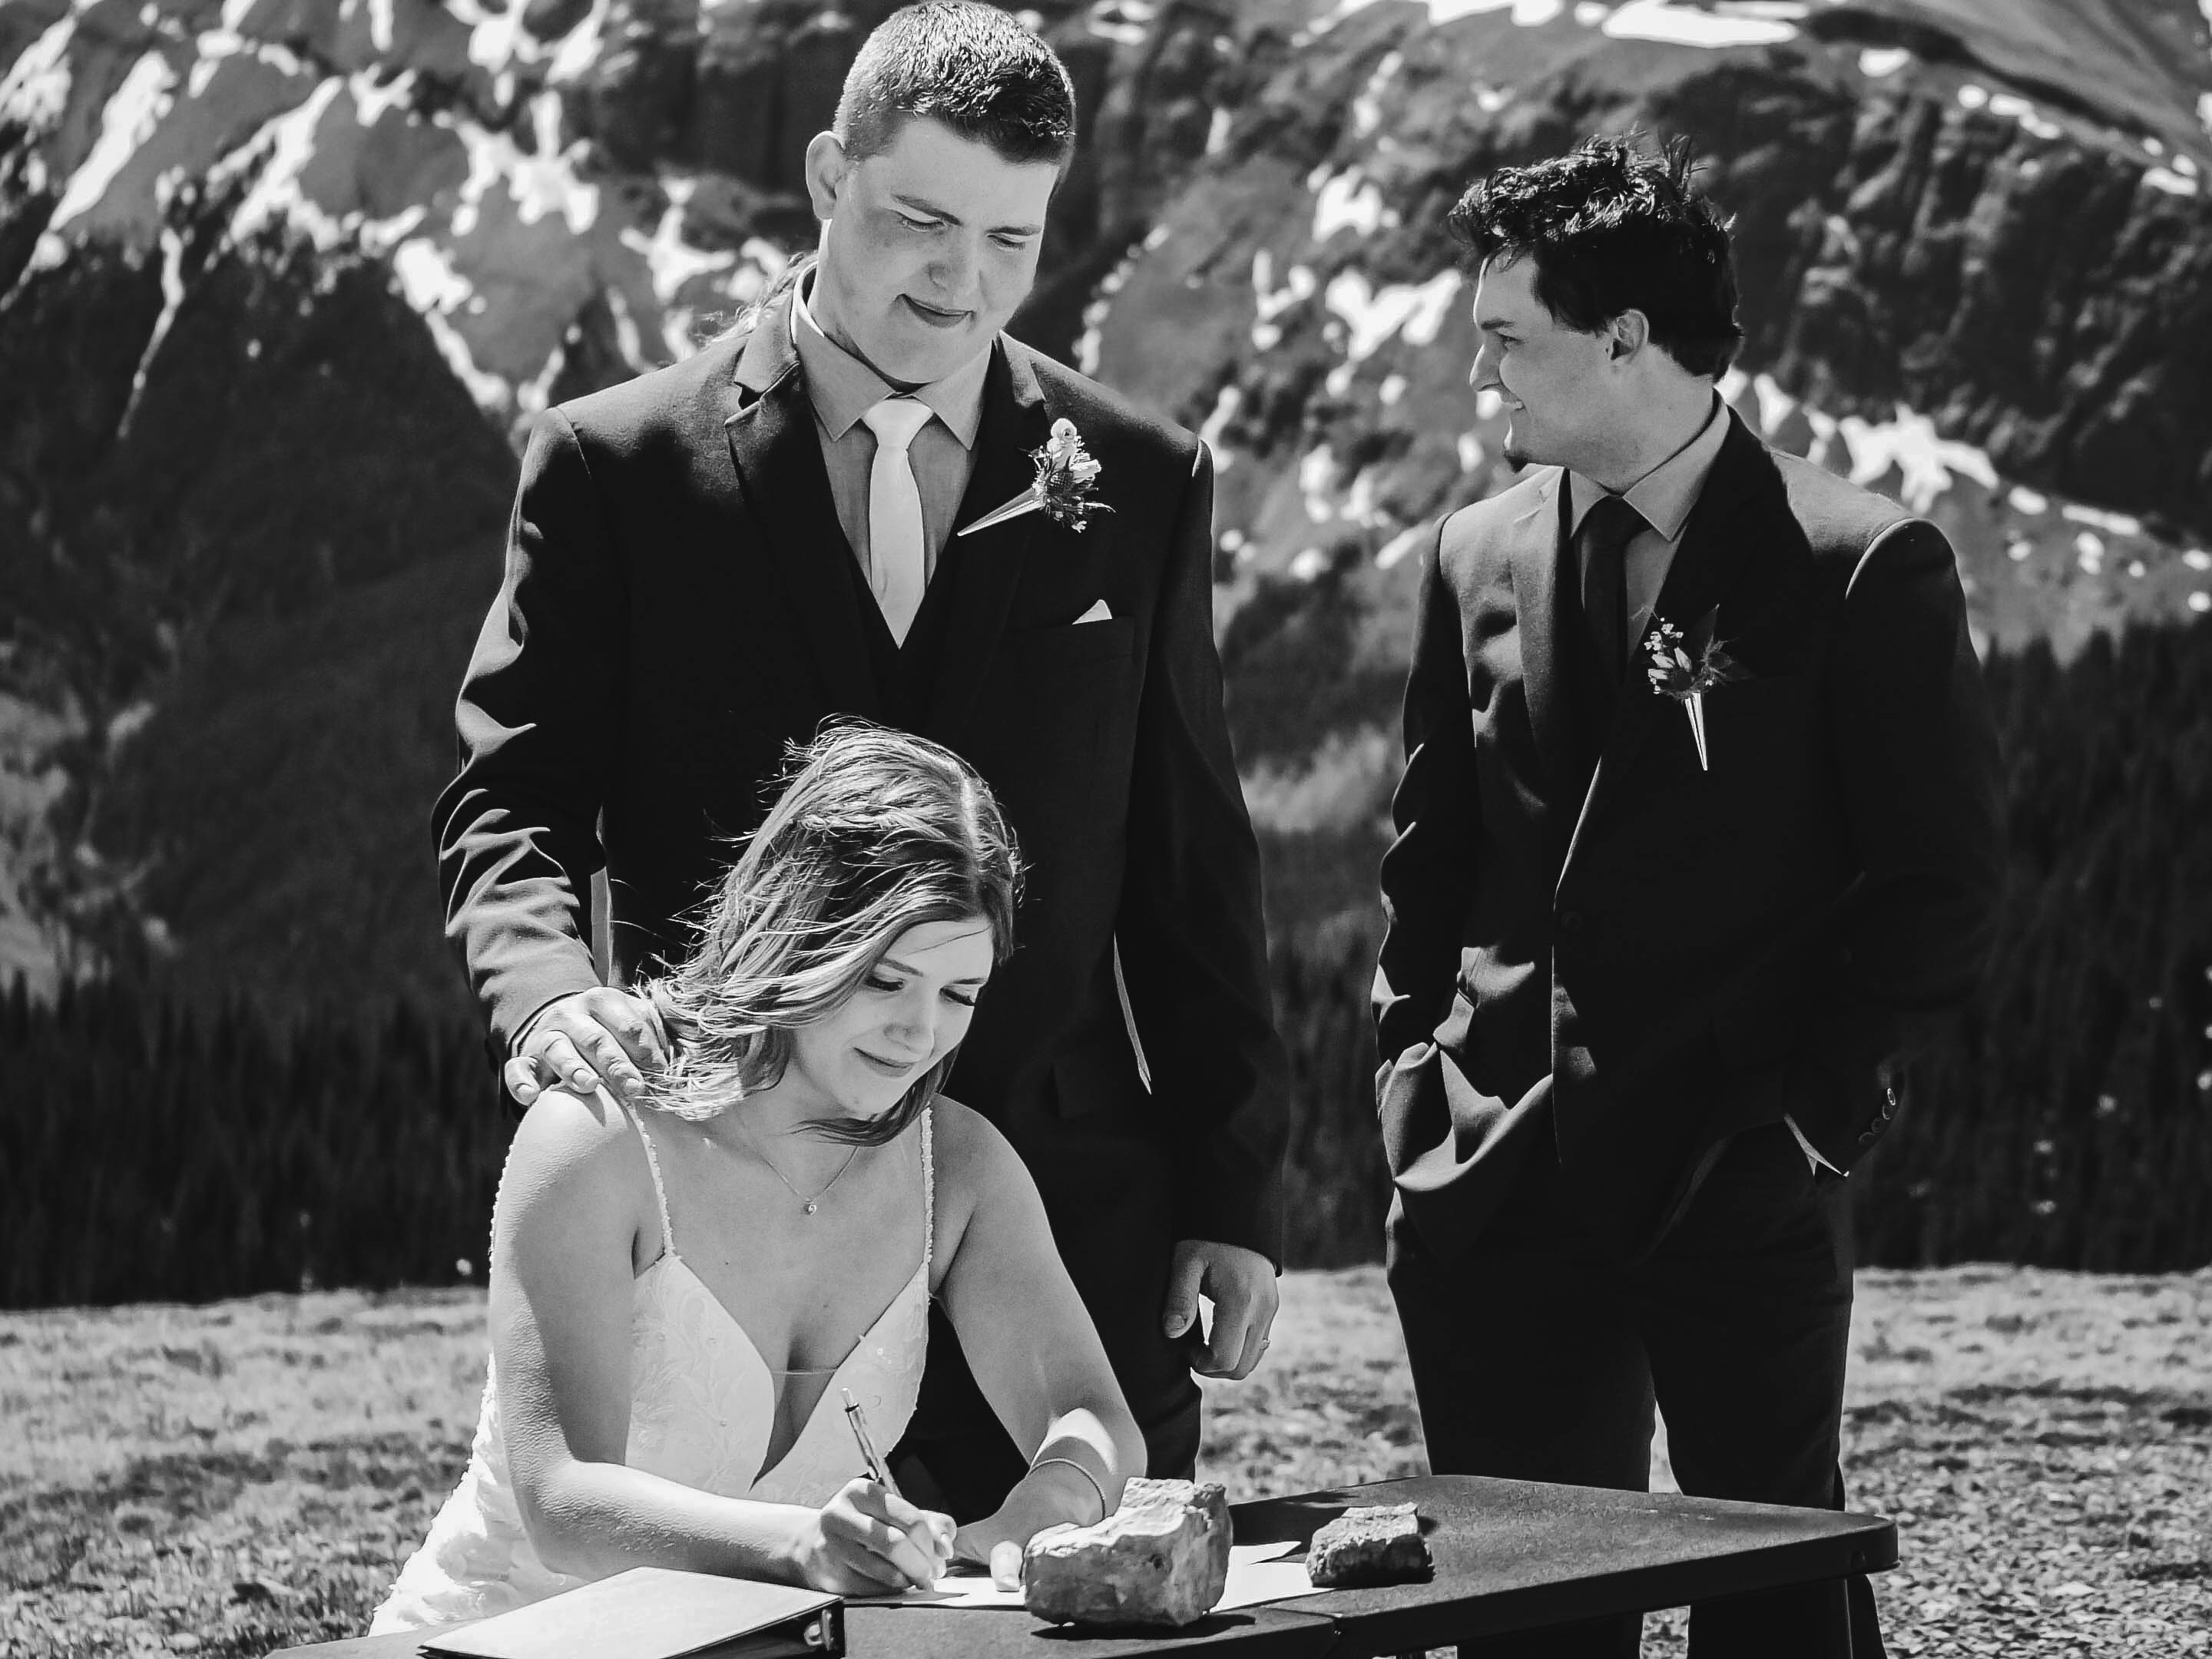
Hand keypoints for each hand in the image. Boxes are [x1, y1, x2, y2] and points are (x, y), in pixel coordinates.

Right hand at [504, 988, 667, 1108]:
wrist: (560, 1023)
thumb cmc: (609, 1030)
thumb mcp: (634, 1020)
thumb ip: (657, 1033)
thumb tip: (686, 1057)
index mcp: (604, 1001)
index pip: (629, 1024)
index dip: (647, 1050)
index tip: (663, 1074)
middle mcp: (572, 1014)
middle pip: (596, 1039)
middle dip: (617, 1064)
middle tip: (635, 1088)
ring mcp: (547, 1035)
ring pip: (558, 1049)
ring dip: (574, 1068)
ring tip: (589, 1086)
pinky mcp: (526, 1057)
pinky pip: (518, 1068)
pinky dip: (522, 1082)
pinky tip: (532, 1096)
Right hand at [789, 1478, 954, 1594]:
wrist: (810, 1543)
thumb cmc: (861, 1525)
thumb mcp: (892, 1512)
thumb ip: (928, 1522)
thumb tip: (946, 1545)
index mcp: (862, 1492)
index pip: (910, 1518)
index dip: (933, 1542)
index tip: (941, 1556)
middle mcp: (842, 1515)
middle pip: (897, 1543)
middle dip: (923, 1563)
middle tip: (933, 1574)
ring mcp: (832, 1546)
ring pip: (885, 1570)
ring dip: (910, 1580)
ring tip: (918, 1580)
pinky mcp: (829, 1574)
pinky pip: (872, 1588)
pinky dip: (891, 1590)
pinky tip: (896, 1585)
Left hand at [1161, 1239, 1278, 1379]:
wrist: (1239, 1215)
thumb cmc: (1207, 1237)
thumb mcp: (1186, 1262)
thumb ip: (1179, 1299)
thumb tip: (1172, 1333)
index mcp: (1241, 1301)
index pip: (1225, 1358)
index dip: (1200, 1363)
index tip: (1184, 1346)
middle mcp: (1262, 1310)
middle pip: (1242, 1368)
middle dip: (1213, 1368)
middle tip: (1191, 1349)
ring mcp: (1271, 1310)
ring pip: (1253, 1360)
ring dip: (1227, 1360)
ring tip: (1203, 1342)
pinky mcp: (1272, 1308)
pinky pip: (1259, 1345)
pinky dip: (1239, 1349)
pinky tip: (1219, 1333)